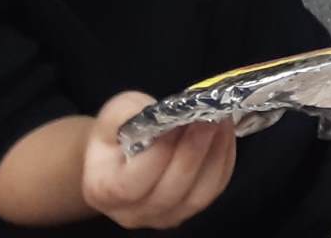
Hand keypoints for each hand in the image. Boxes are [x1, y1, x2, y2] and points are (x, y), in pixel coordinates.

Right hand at [82, 93, 234, 229]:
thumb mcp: (115, 114)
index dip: (161, 150)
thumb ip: (129, 113)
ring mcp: (162, 217)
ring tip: (222, 121)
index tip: (179, 119)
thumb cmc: (118, 133)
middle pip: (171, 189)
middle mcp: (131, 213)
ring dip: (215, 154)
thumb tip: (164, 114)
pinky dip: (224, 161)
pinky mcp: (187, 210)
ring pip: (198, 195)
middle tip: (211, 116)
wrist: (122, 154)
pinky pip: (213, 190)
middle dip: (194, 149)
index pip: (134, 181)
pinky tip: (225, 134)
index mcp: (105, 190)